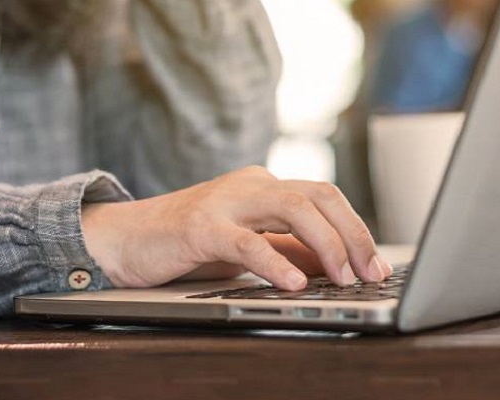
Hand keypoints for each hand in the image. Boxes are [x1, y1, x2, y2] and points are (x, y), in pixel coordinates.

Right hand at [81, 166, 391, 290]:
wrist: (123, 238)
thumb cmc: (184, 243)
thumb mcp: (246, 244)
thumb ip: (287, 247)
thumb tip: (335, 264)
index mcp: (263, 188)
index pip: (324, 197)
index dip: (356, 229)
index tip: (376, 266)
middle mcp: (250, 187)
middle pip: (319, 195)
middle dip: (353, 234)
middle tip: (371, 273)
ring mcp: (224, 202)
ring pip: (292, 207)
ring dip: (328, 243)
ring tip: (344, 277)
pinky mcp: (199, 227)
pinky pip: (246, 241)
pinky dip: (275, 262)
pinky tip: (294, 283)